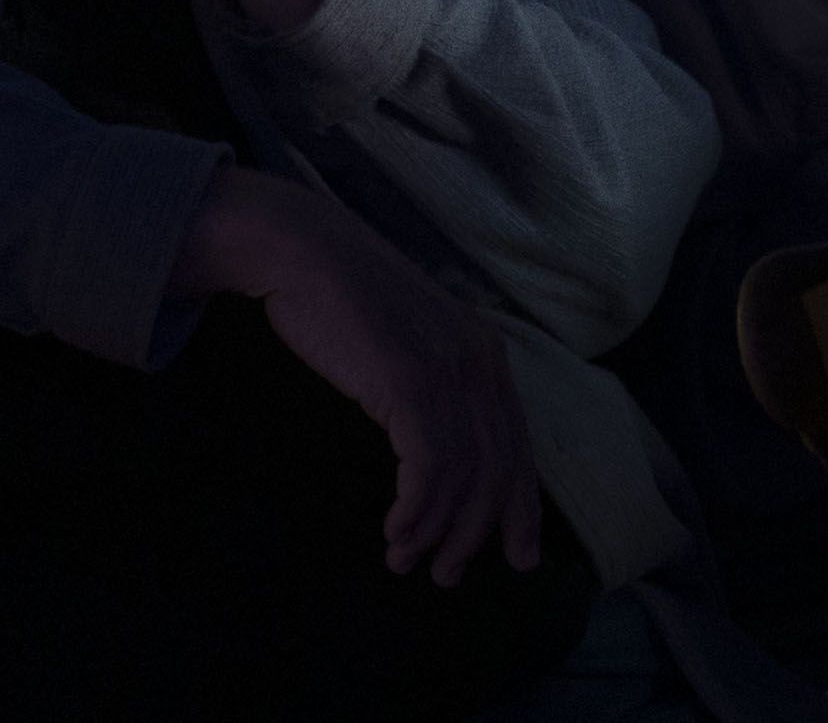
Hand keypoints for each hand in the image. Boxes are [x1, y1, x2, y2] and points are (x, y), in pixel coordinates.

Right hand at [175, 168, 545, 585]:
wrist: (306, 251)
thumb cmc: (345, 304)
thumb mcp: (406, 347)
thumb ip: (431, 388)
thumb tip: (435, 449)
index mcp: (487, 356)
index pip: (519, 446)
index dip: (521, 506)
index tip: (518, 555)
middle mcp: (481, 363)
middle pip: (500, 468)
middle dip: (481, 531)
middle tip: (451, 576)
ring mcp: (449, 371)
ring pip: (464, 475)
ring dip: (437, 531)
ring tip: (409, 563)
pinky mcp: (410, 381)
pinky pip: (429, 466)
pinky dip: (417, 510)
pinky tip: (396, 534)